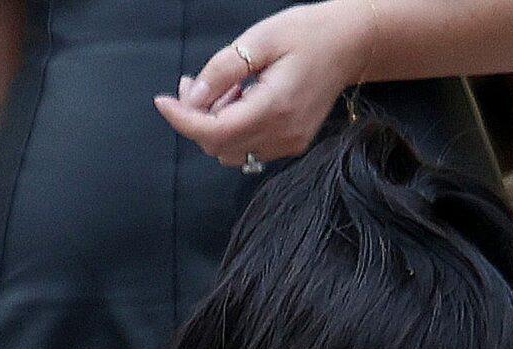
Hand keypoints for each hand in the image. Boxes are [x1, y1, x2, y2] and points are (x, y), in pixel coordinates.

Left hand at [154, 1, 369, 168]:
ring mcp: (287, 144)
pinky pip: (248, 147)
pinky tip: (238, 99)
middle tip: (189, 83)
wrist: (349, 45)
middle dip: (196, 118)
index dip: (183, 120)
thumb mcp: (260, 39)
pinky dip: (232, 128)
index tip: (162, 102)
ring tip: (220, 87)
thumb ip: (224, 70)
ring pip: (231, 150)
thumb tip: (192, 97)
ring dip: (214, 124)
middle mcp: (281, 135)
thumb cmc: (308, 34)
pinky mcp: (290, 144)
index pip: (214, 131)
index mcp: (274, 108)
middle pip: (218, 145)